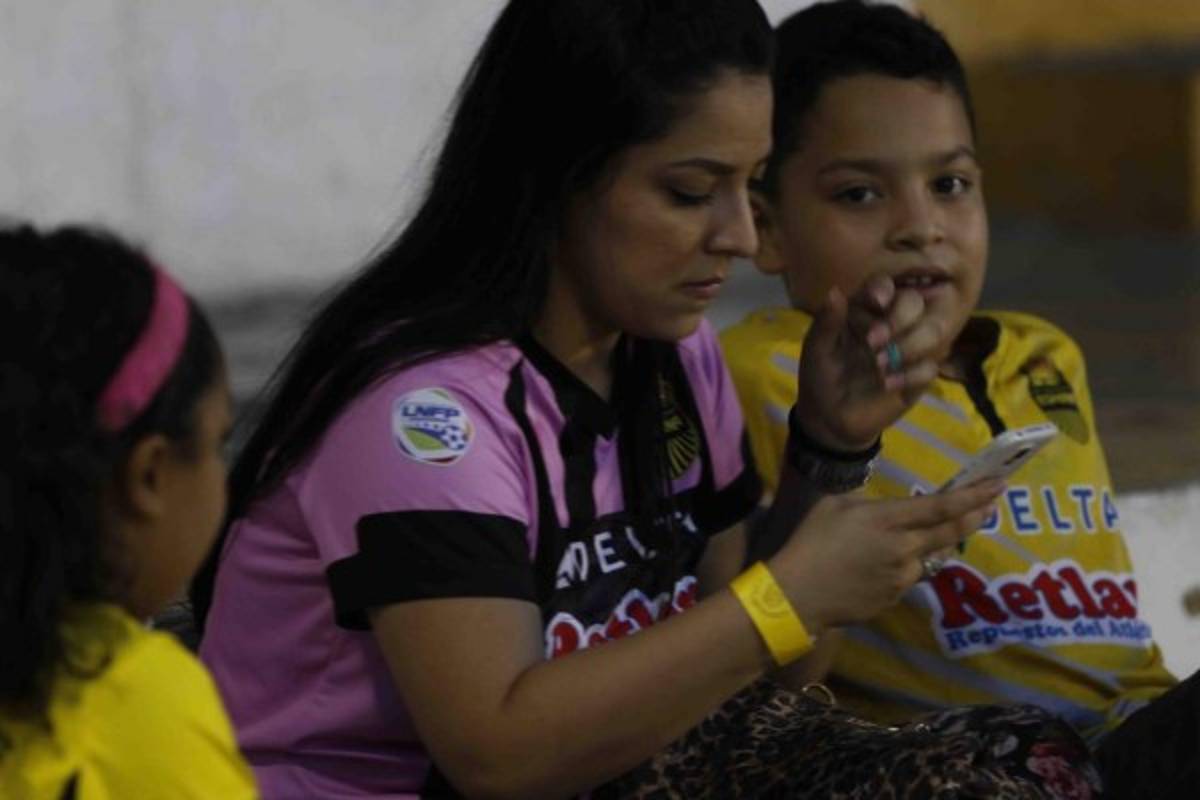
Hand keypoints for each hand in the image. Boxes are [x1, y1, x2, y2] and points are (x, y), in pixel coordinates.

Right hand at [766, 479, 1002, 632]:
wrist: (797, 595)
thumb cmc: (809, 543)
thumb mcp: (834, 508)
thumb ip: (867, 505)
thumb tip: (883, 507)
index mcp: (887, 520)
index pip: (941, 506)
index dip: (973, 495)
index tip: (998, 484)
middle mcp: (903, 548)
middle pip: (951, 532)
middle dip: (975, 515)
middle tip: (992, 503)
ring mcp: (902, 577)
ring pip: (934, 557)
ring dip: (944, 543)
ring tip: (947, 531)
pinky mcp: (895, 598)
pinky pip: (912, 576)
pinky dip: (913, 564)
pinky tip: (894, 562)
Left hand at [795, 274, 945, 450]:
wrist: (829, 416)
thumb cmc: (822, 374)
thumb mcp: (817, 348)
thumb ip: (827, 321)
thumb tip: (835, 292)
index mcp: (865, 309)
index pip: (884, 285)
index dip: (885, 288)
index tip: (877, 300)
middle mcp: (892, 322)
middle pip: (915, 302)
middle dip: (899, 318)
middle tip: (872, 343)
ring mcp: (909, 347)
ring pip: (933, 330)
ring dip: (909, 345)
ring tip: (878, 367)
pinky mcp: (918, 376)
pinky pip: (930, 367)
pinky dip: (911, 375)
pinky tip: (887, 385)